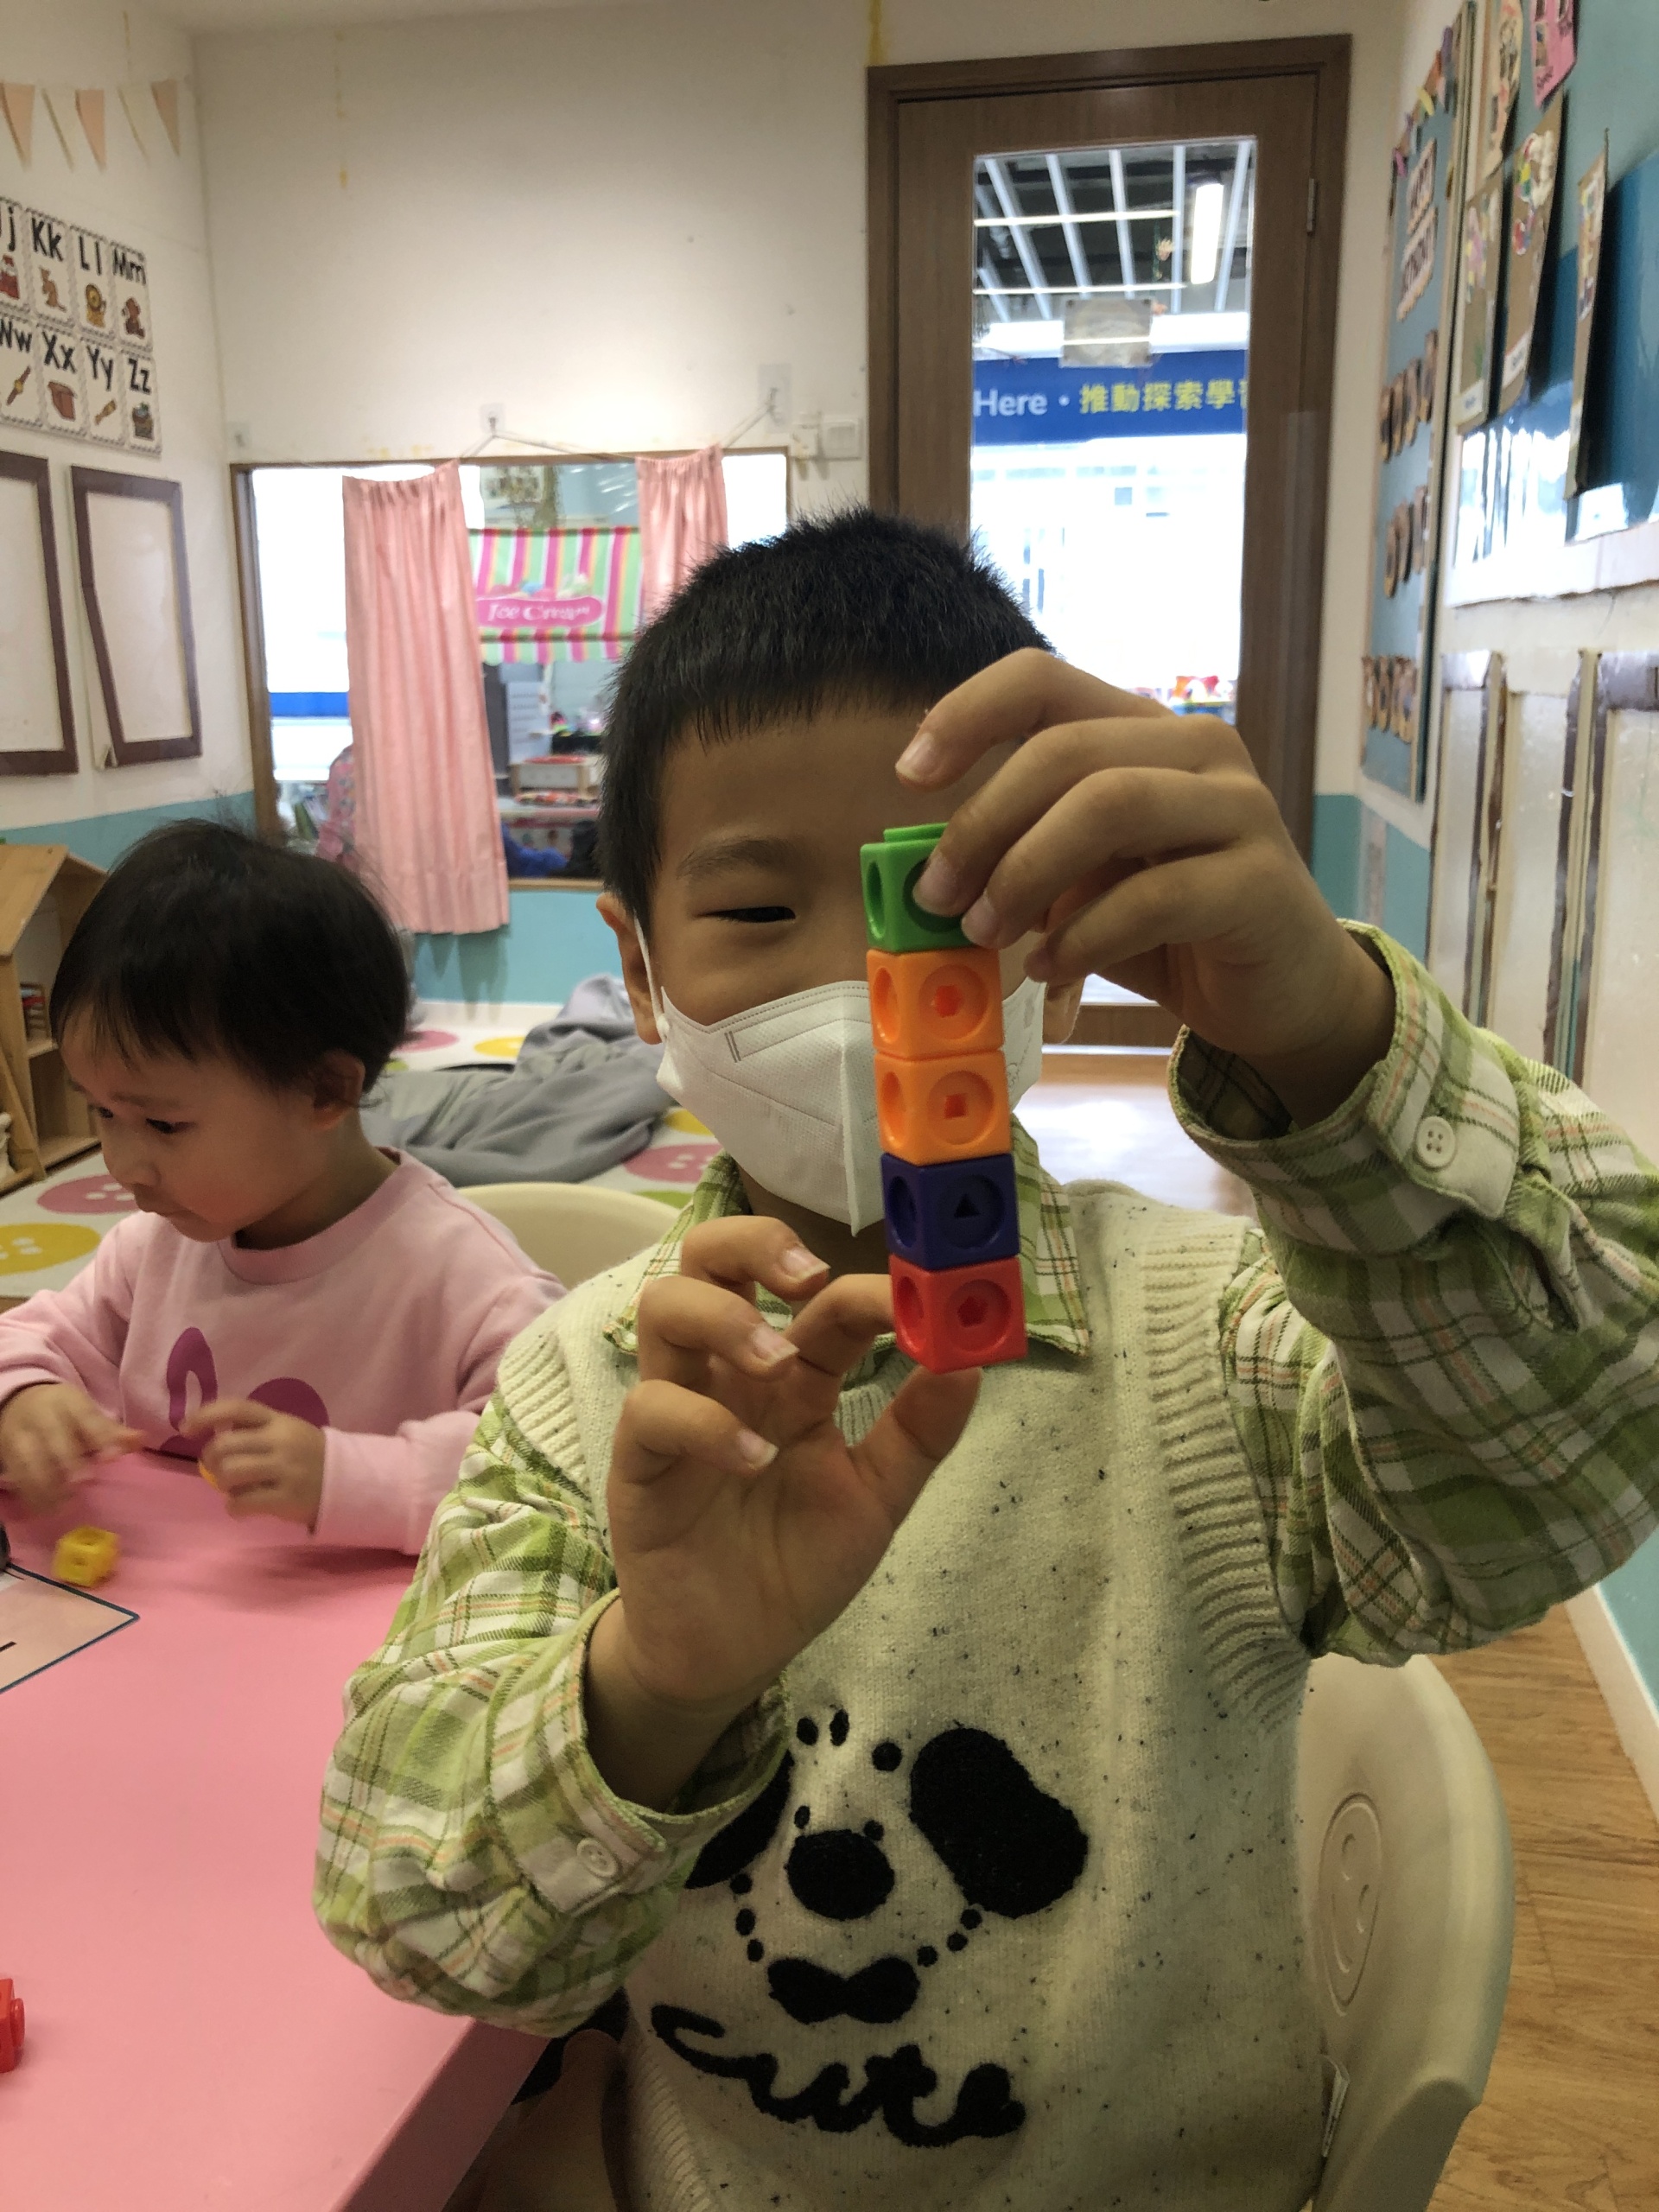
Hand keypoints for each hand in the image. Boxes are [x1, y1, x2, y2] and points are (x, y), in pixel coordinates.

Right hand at [0, 1383, 141, 1512]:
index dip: (99, 1436)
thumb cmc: (62, 1414)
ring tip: (63, 1504)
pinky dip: (29, 1493)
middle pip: (53, 1437)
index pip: (85, 1416)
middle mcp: (41, 1416)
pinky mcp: (5, 1453)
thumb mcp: (86, 1413)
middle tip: (84, 1481)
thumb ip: (111, 1431)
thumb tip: (140, 1440)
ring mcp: (20, 1435)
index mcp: (68, 1402)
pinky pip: (15, 1474)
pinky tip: (43, 1508)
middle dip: (68, 1461)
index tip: (112, 1458)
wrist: (17, 1402)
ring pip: (29, 1458)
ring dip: (46, 1483)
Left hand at [185, 1399, 326, 1526]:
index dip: (206, 1415)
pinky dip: (234, 1507)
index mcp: (278, 1421)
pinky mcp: (286, 1498)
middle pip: (224, 1446)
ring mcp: (284, 1470)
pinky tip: (242, 1507)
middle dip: (210, 1460)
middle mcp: (280, 1441)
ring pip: (229, 1474)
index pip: (237, 1408)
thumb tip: (210, 1437)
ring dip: (222, 1484)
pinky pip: (242, 1503)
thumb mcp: (286, 1431)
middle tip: (216, 1469)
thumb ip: (254, 1430)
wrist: (346, 1481)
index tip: (186, 1429)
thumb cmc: (307, 1455)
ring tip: (233, 1489)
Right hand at [585, 1217, 977, 1806]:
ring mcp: (678, 1409)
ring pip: (664, 1307)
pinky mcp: (638, 1462)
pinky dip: (704, 1422)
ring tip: (777, 1361)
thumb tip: (972, 1360)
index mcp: (794, 1376)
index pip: (821, 1298)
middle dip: (756, 1244)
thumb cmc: (797, 1565)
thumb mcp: (876, 1497)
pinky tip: (753, 1459)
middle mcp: (730, 1375)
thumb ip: (920, 1432)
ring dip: (724, 1317)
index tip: (917, 1297)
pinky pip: (651, 1411)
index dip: (868, 1285)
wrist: (732, 1654)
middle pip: (711, 1257)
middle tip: (807, 1278)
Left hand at [899, 652, 1395, 1124]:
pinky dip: (1083, 935)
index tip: (910, 775)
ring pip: (1110, 804)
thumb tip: (929, 873)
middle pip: (1064, 748)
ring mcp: (1239, 809)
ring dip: (1026, 872)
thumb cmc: (1170, 929)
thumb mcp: (1082, 882)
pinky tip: (1051, 968)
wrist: (1282, 993)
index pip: (1044, 679)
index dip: (967, 714)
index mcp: (1143, 730)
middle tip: (940, 897)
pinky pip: (1154, 894)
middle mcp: (1198, 748)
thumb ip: (1024, 858)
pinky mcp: (1260, 883)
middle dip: (983, 824)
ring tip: (990, 933)